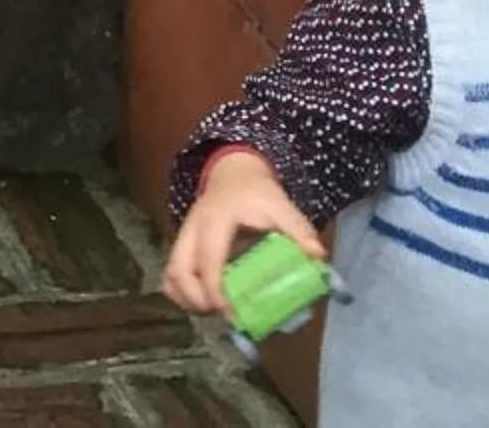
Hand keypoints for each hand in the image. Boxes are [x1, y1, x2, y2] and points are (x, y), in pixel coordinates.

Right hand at [162, 149, 328, 317]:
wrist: (234, 173)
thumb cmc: (256, 193)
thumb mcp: (280, 205)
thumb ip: (298, 229)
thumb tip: (318, 258)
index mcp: (215, 220)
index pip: (208, 260)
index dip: (216, 291)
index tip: (233, 316)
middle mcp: (192, 229)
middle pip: (178, 270)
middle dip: (198, 300)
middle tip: (225, 315)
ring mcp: (183, 237)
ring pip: (171, 275)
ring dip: (188, 299)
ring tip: (215, 311)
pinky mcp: (182, 245)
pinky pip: (170, 274)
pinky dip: (182, 293)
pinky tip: (203, 301)